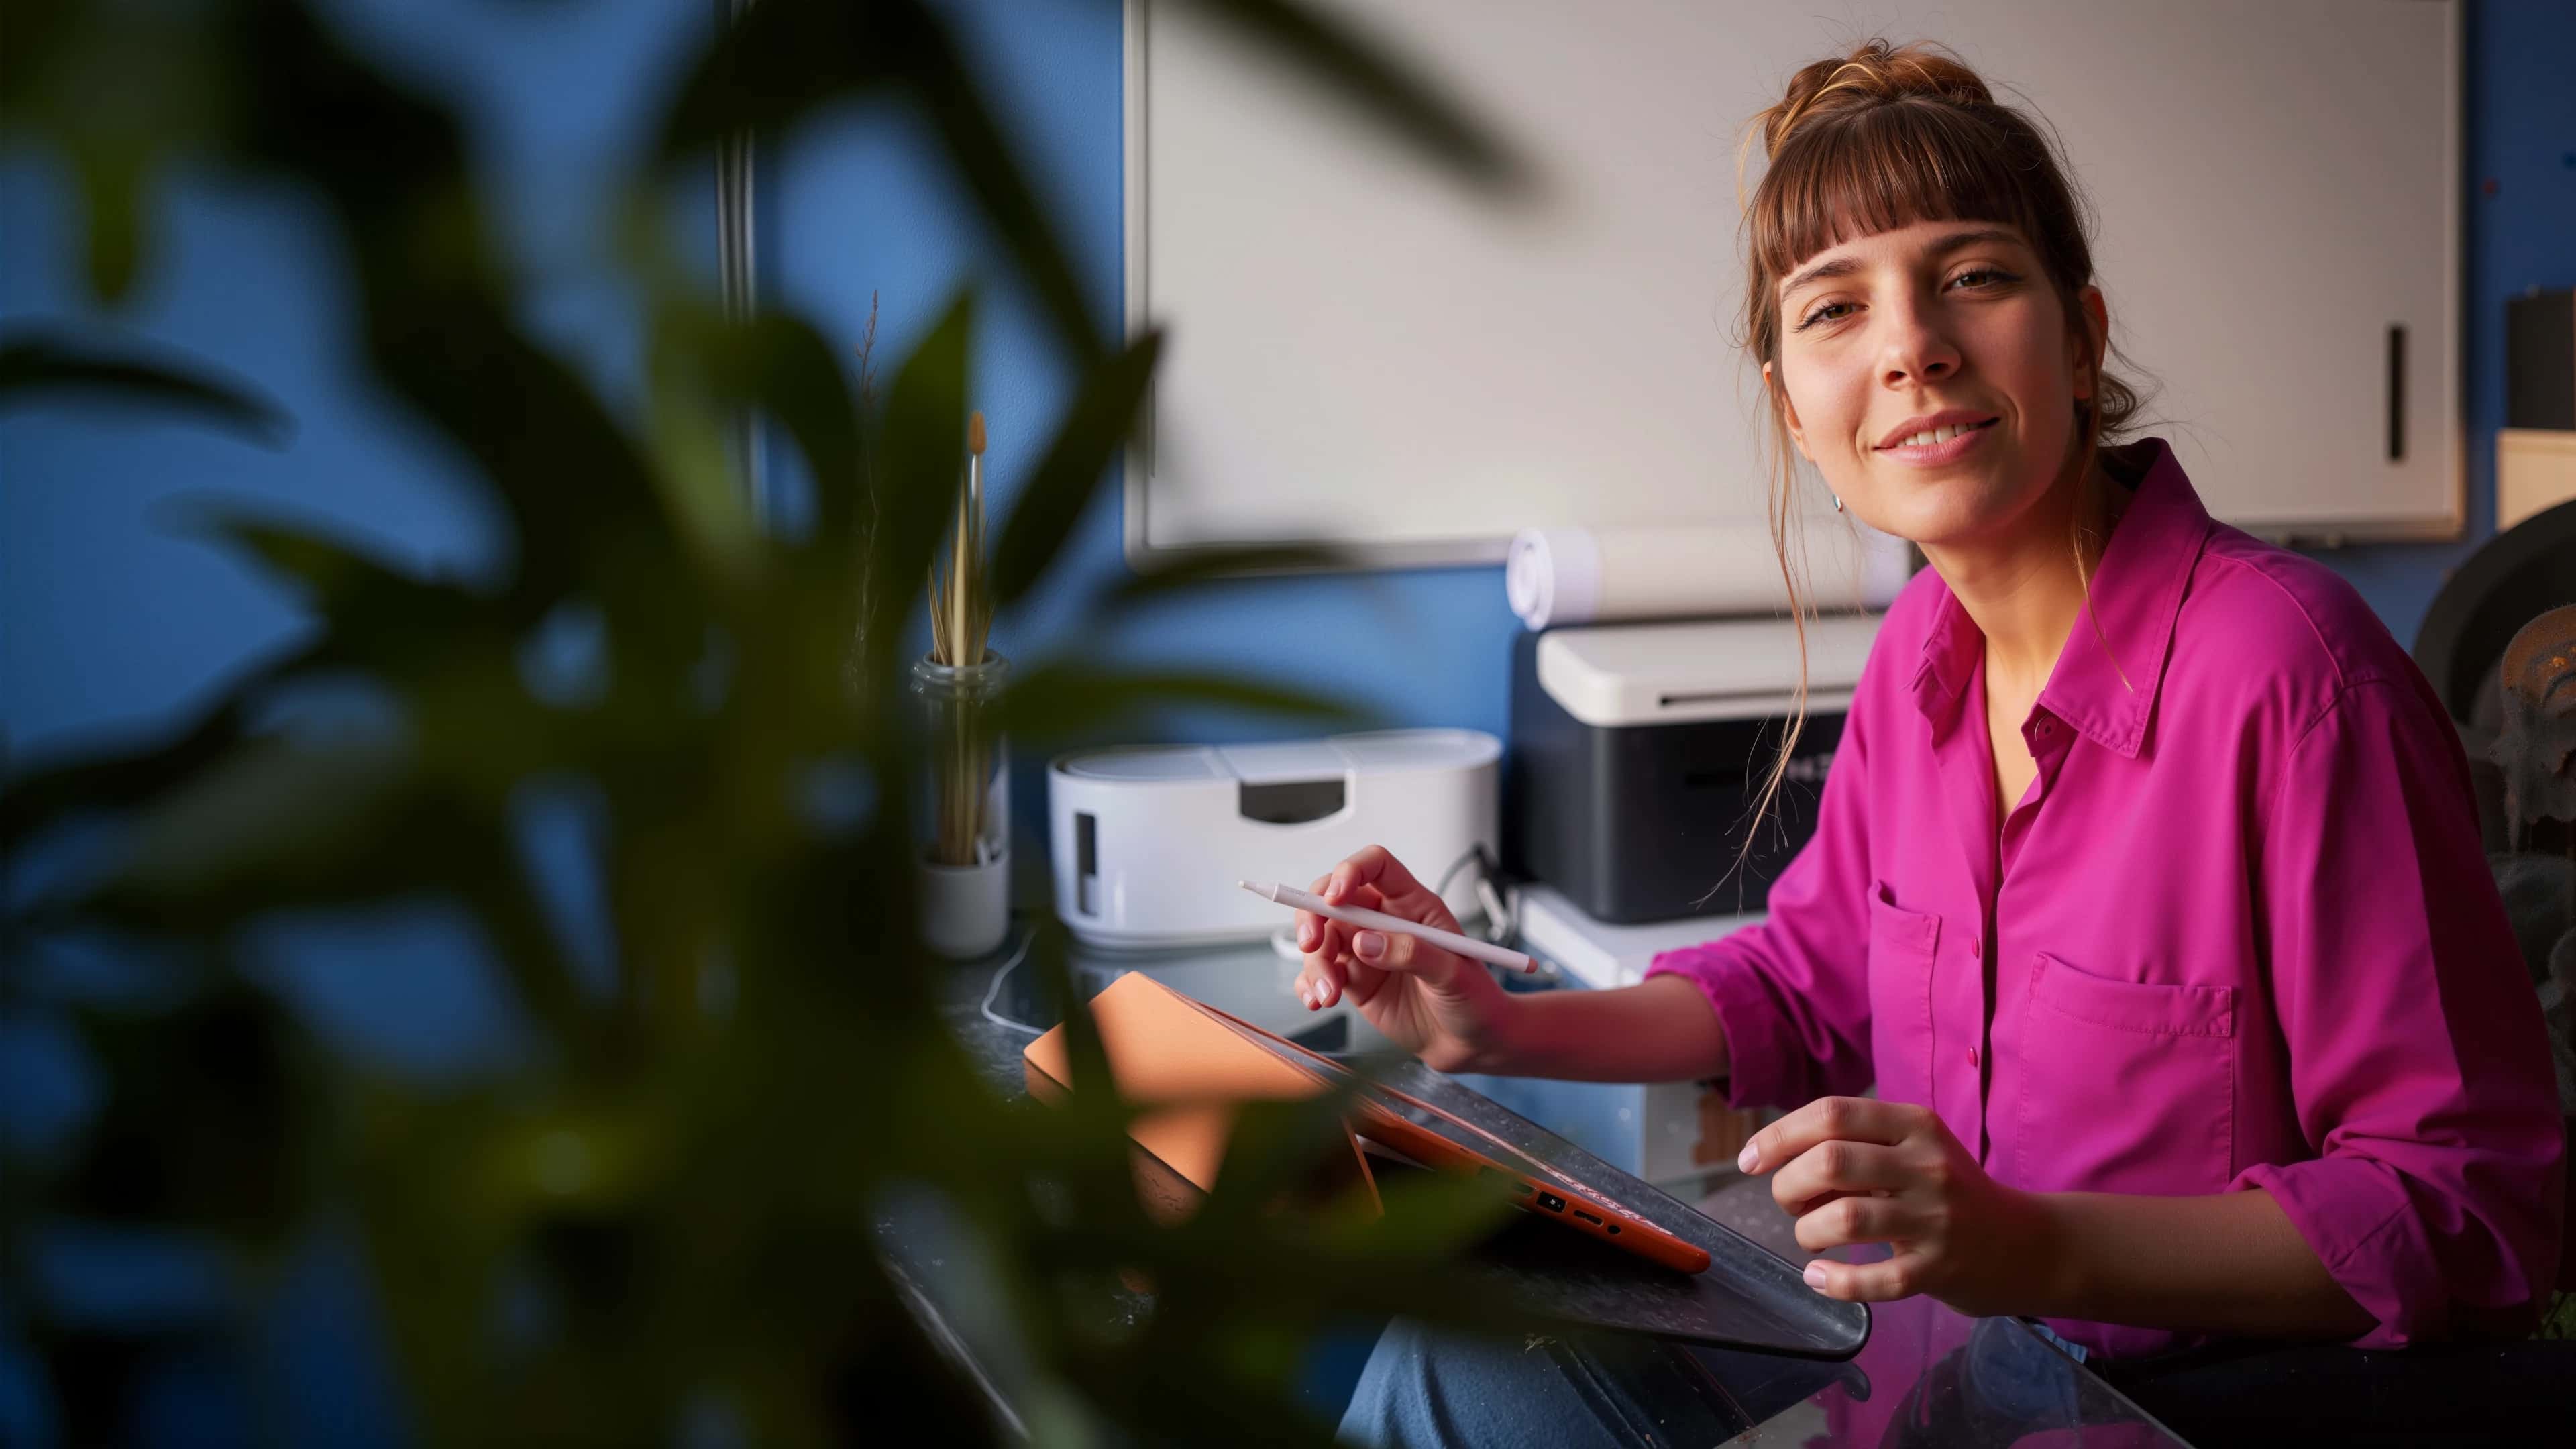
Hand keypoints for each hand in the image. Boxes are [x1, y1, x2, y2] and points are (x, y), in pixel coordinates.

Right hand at [1290, 845, 1518, 1073]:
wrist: (1470, 1043)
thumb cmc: (1474, 1000)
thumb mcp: (1453, 974)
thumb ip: (1411, 953)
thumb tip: (1365, 942)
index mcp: (1413, 905)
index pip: (1376, 867)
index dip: (1350, 872)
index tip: (1335, 897)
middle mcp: (1384, 921)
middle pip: (1333, 897)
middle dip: (1313, 916)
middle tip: (1311, 944)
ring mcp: (1365, 950)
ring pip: (1321, 938)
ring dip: (1314, 963)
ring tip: (1328, 994)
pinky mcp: (1353, 980)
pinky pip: (1318, 972)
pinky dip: (1309, 984)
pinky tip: (1317, 1000)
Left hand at [1739, 1096, 2056, 1315]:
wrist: (2027, 1244)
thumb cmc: (1950, 1191)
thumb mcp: (1914, 1148)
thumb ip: (1856, 1144)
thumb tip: (1775, 1153)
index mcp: (1914, 1124)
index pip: (1831, 1113)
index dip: (1778, 1135)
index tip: (1750, 1160)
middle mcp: (1926, 1165)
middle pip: (1830, 1161)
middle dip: (1788, 1185)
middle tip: (1789, 1203)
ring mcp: (1935, 1219)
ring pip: (1844, 1219)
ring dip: (1807, 1232)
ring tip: (1810, 1237)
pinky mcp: (1939, 1269)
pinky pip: (1873, 1279)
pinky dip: (1833, 1282)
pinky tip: (1819, 1277)